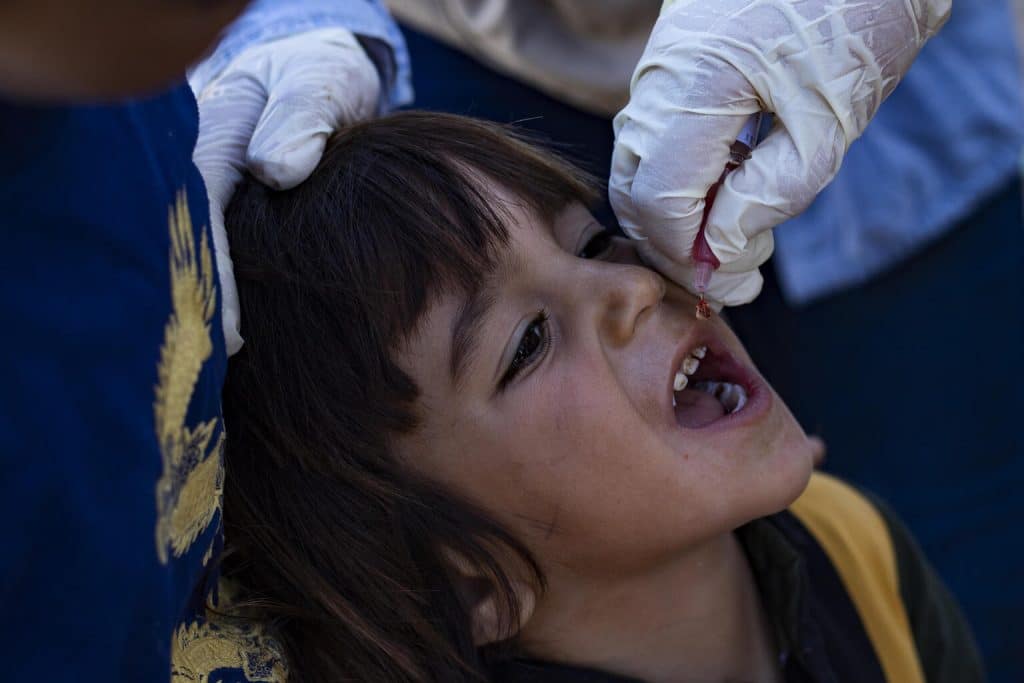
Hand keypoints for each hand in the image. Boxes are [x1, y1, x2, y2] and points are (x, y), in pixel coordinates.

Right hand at [192, 28, 380, 353]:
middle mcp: (206, 168)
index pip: (203, 209)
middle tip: (224, 371)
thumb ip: (301, 115)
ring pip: (206, 254)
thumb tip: (275, 171)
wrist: (323, 73)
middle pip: (193, 244)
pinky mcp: (235, 208)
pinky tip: (247, 343)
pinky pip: (228, 253)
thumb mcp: (317, 79)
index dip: (213, 273)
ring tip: (228, 372)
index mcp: (215, 133)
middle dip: (204, 307)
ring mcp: (219, 191)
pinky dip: (234, 293)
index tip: (229, 333)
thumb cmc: (321, 74)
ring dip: (214, 308)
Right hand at [610, 0, 949, 306]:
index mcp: (696, 86)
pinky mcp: (671, 57)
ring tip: (737, 222)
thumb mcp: (828, 126)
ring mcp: (658, 61)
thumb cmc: (860, 22)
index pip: (658, 200)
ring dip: (676, 208)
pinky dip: (682, 171)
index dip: (685, 254)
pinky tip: (732, 178)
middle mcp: (658, 74)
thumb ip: (769, 198)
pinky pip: (655, 132)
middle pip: (631, 187)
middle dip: (671, 240)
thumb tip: (718, 256)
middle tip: (728, 267)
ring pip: (637, 162)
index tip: (728, 284)